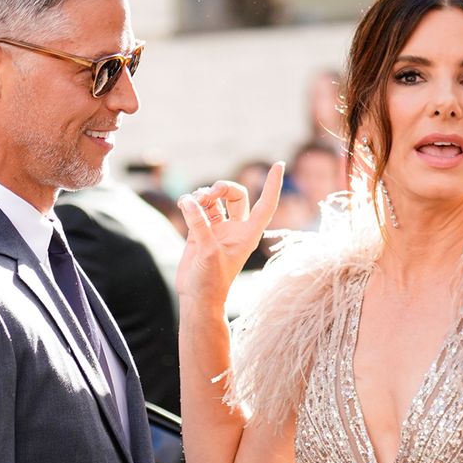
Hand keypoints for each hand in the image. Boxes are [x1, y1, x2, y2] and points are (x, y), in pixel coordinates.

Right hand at [176, 162, 283, 303]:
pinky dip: (190, 203)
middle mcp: (235, 229)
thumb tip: (188, 201)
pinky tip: (183, 204)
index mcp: (247, 234)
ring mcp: (216, 229)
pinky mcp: (199, 232)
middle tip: (209, 194)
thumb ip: (199, 224)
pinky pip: (196, 209)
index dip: (272, 185)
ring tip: (191, 203)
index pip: (266, 204)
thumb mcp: (208, 252)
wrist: (196, 298)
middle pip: (235, 195)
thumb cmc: (211, 282)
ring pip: (213, 200)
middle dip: (222, 188)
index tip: (278, 164)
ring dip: (202, 196)